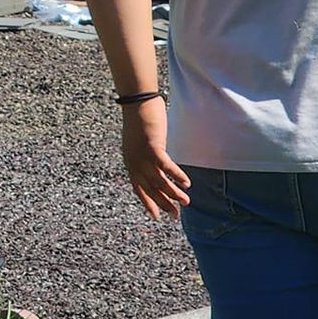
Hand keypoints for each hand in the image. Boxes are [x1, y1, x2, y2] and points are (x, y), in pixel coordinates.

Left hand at [121, 101, 189, 218]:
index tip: (156, 216)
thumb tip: (157, 166)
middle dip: (163, 203)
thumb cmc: (140, 120)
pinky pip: (165, 166)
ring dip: (173, 192)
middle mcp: (134, 161)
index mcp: (130, 162)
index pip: (138, 188)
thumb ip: (146, 156)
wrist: (137, 101)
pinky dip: (176, 175)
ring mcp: (142, 155)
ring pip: (159, 180)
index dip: (147, 203)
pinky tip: (187, 183)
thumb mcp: (140, 142)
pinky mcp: (152, 146)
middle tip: (176, 215)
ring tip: (186, 201)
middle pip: (149, 188)